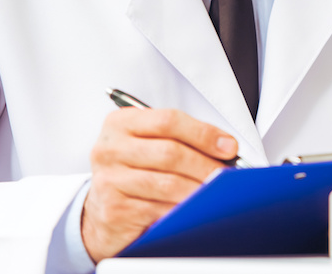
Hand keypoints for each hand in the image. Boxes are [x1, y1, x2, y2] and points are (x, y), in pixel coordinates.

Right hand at [81, 108, 238, 261]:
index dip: (203, 133)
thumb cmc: (134, 172)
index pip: (168, 121)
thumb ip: (180, 139)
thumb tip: (225, 147)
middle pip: (170, 152)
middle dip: (206, 164)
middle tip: (227, 174)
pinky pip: (159, 210)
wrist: (102, 211)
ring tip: (217, 193)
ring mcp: (108, 180)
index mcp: (120, 123)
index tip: (229, 146)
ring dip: (199, 189)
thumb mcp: (149, 145)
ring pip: (168, 183)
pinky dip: (182, 210)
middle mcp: (109, 149)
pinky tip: (195, 210)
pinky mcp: (114, 210)